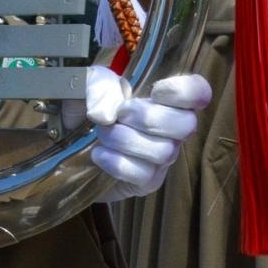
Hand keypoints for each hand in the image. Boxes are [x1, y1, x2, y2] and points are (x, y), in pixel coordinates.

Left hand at [84, 66, 210, 200]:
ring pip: (163, 151)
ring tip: (103, 134)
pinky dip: (116, 162)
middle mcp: (173, 130)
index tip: (156, 91)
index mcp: (166, 100)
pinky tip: (99, 154)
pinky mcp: (148, 182)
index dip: (184, 91)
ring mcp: (163, 158)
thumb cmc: (89, 111)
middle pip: (187, 125)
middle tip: (121, 115)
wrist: (69, 146)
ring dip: (125, 139)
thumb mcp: (89, 87)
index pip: (198, 92)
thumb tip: (108, 112)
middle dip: (149, 117)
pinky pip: (142, 174)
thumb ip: (98, 85)